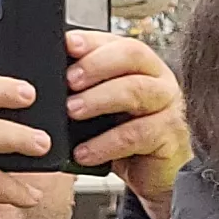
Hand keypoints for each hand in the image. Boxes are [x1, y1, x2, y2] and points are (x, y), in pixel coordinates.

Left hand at [65, 28, 189, 215]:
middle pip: (132, 55)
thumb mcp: (105, 109)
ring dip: (98, 99)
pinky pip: (136, 134)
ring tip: (72, 111)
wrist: (154, 177)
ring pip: (135, 90)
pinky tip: (85, 152)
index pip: (118, 41)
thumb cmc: (127, 138)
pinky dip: (106, 143)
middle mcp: (159, 79)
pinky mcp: (169, 136)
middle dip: (96, 64)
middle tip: (69, 80)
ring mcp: (168, 106)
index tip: (68, 45)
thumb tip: (49, 77)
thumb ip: (88, 90)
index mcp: (142, 65)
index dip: (93, 41)